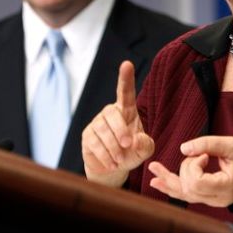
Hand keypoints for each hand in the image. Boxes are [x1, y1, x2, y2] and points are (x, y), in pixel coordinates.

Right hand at [82, 61, 154, 186]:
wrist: (114, 168)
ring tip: (121, 159)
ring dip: (113, 147)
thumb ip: (145, 144)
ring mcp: (97, 123)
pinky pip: (94, 143)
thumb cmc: (132, 152)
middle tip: (127, 145)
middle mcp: (110, 113)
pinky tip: (112, 163)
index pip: (125, 91)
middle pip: (112, 114)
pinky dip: (105, 155)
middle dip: (120, 130)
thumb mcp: (144, 149)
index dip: (125, 78)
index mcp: (126, 110)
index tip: (126, 64)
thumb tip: (134, 139)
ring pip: (102, 130)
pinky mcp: (87, 136)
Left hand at [147, 136, 232, 206]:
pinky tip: (157, 182)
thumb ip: (209, 144)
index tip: (205, 155)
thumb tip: (183, 148)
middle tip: (200, 155)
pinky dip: (170, 187)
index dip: (194, 166)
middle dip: (186, 167)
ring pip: (182, 193)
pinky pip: (184, 194)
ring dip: (168, 178)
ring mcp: (210, 202)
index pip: (198, 183)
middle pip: (188, 187)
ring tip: (153, 168)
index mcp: (226, 187)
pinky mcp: (204, 198)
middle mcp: (216, 199)